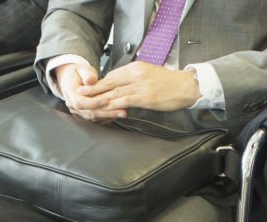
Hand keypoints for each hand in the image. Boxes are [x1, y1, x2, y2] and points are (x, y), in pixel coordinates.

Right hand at [53, 63, 117, 121]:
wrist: (72, 79)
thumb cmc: (78, 73)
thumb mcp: (82, 69)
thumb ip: (87, 73)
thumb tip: (91, 80)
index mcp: (70, 94)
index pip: (81, 103)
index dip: (94, 103)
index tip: (106, 100)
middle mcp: (73, 106)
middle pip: (90, 113)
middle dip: (106, 112)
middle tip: (121, 111)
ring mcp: (79, 112)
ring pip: (94, 118)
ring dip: (109, 116)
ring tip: (122, 112)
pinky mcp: (86, 115)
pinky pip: (97, 119)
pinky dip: (108, 117)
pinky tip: (117, 114)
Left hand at [76, 62, 200, 113]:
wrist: (186, 86)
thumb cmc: (170, 83)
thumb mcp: (149, 75)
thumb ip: (135, 79)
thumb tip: (123, 85)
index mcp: (136, 68)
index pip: (114, 75)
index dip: (100, 82)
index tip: (89, 87)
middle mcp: (136, 74)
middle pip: (110, 82)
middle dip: (94, 89)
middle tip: (80, 94)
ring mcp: (140, 86)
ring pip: (115, 92)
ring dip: (100, 98)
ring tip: (88, 103)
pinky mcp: (146, 97)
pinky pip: (125, 100)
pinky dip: (114, 105)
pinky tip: (106, 109)